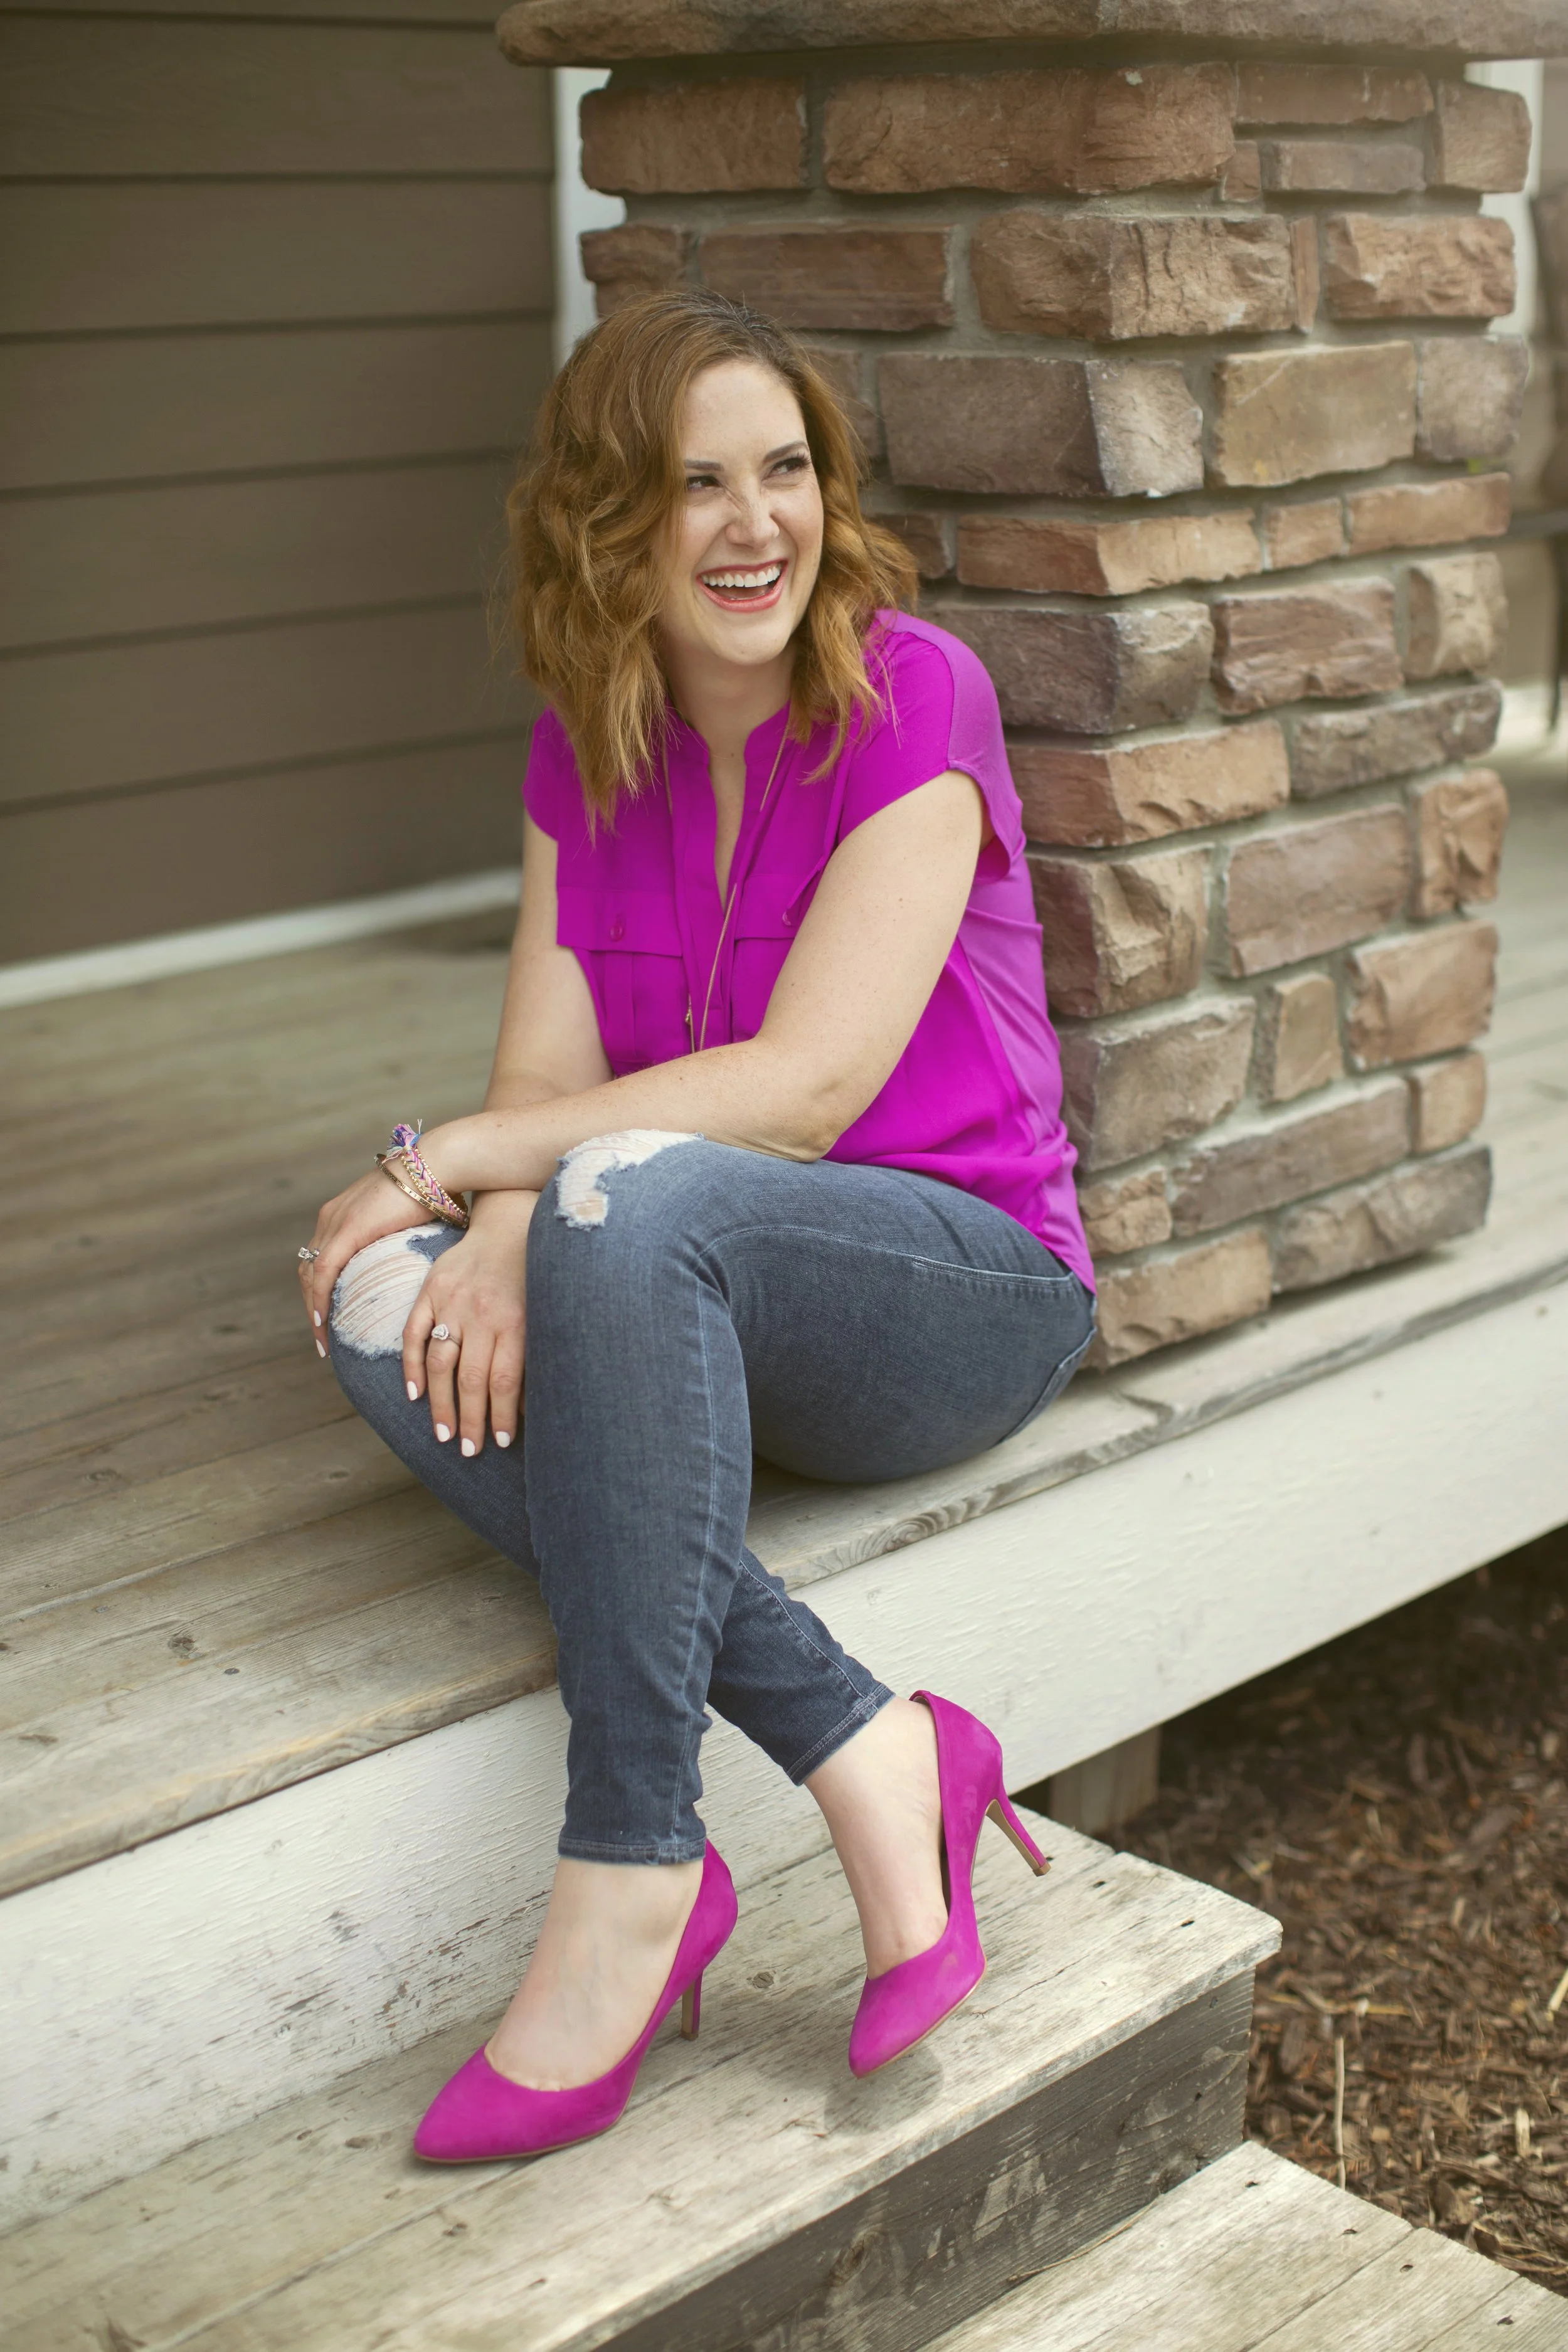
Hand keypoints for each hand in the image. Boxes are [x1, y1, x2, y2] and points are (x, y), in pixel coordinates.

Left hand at [299, 1165, 429, 1348]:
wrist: (438, 1165)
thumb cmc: (435, 1189)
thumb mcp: (409, 1221)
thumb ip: (402, 1241)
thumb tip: (419, 1263)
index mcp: (344, 1213)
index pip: (320, 1258)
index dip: (320, 1289)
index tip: (330, 1318)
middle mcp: (331, 1217)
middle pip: (308, 1269)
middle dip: (312, 1304)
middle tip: (323, 1337)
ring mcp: (336, 1222)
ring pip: (310, 1275)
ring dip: (312, 1309)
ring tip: (322, 1341)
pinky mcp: (347, 1229)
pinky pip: (324, 1272)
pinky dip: (320, 1299)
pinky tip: (323, 1321)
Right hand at [402, 1191, 537, 1454]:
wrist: (511, 1224)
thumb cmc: (534, 1275)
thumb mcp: (543, 1310)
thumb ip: (532, 1353)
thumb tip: (532, 1407)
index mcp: (516, 1319)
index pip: (505, 1380)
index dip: (502, 1415)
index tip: (500, 1444)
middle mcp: (482, 1312)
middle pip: (471, 1377)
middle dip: (469, 1420)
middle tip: (467, 1451)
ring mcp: (453, 1301)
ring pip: (441, 1361)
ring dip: (440, 1403)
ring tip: (442, 1435)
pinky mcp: (431, 1289)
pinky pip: (414, 1333)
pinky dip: (412, 1366)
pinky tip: (414, 1394)